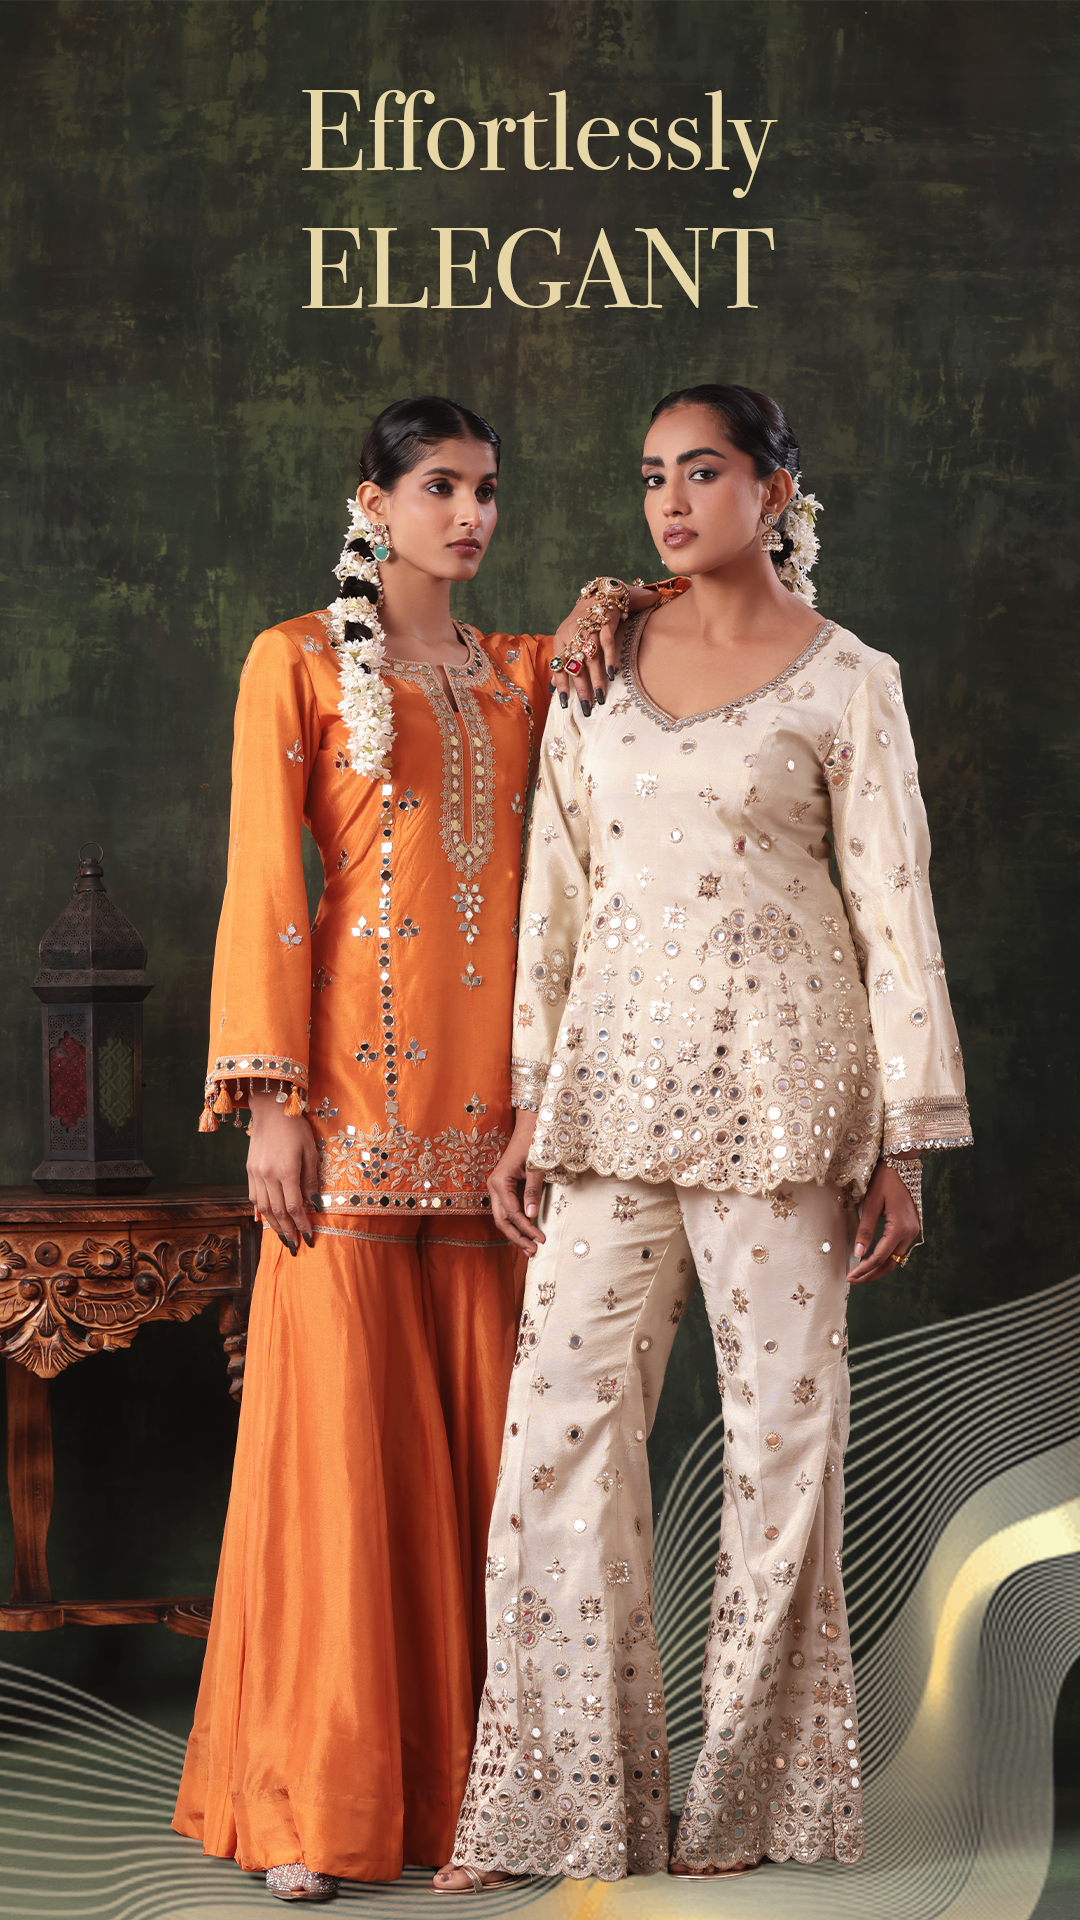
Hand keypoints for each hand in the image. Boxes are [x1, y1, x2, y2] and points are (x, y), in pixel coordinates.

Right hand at [247, 1090, 318, 1252]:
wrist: (270, 1109)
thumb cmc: (295, 1128)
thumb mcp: (310, 1151)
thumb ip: (310, 1179)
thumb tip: (313, 1204)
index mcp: (286, 1171)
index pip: (294, 1207)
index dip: (302, 1224)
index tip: (309, 1236)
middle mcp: (267, 1175)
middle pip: (277, 1211)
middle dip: (288, 1231)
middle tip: (295, 1245)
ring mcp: (255, 1174)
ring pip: (263, 1208)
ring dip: (273, 1225)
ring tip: (283, 1237)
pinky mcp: (249, 1171)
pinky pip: (253, 1197)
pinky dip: (260, 1211)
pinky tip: (265, 1221)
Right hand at [488, 1110, 545, 1252]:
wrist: (530, 1126)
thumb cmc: (533, 1142)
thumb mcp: (536, 1167)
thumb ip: (532, 1191)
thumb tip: (530, 1215)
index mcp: (499, 1182)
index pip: (512, 1213)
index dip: (526, 1228)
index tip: (541, 1239)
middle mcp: (494, 1186)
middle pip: (502, 1220)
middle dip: (517, 1237)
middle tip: (532, 1251)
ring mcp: (498, 1188)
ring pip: (503, 1217)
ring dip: (516, 1233)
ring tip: (529, 1247)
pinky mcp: (505, 1188)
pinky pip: (508, 1209)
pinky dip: (517, 1222)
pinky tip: (527, 1232)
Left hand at [550, 580, 660, 714]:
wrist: (601, 591)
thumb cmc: (585, 619)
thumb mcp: (570, 636)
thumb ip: (563, 660)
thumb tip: (553, 686)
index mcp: (562, 638)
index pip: (559, 666)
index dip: (562, 685)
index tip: (564, 704)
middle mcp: (573, 633)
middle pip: (576, 666)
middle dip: (581, 689)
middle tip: (586, 707)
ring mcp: (589, 627)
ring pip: (591, 658)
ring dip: (596, 680)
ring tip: (600, 697)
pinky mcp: (605, 621)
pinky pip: (607, 643)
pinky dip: (608, 659)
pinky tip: (610, 675)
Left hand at [847, 1160, 920, 1283]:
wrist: (901, 1163)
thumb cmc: (885, 1180)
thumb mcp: (872, 1204)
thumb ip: (865, 1230)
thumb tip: (859, 1253)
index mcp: (900, 1228)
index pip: (879, 1257)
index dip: (864, 1269)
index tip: (850, 1276)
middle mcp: (911, 1233)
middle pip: (891, 1263)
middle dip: (872, 1274)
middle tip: (854, 1280)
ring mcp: (913, 1231)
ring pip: (897, 1258)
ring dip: (880, 1268)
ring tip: (862, 1273)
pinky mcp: (912, 1227)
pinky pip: (900, 1249)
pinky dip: (887, 1257)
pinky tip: (874, 1259)